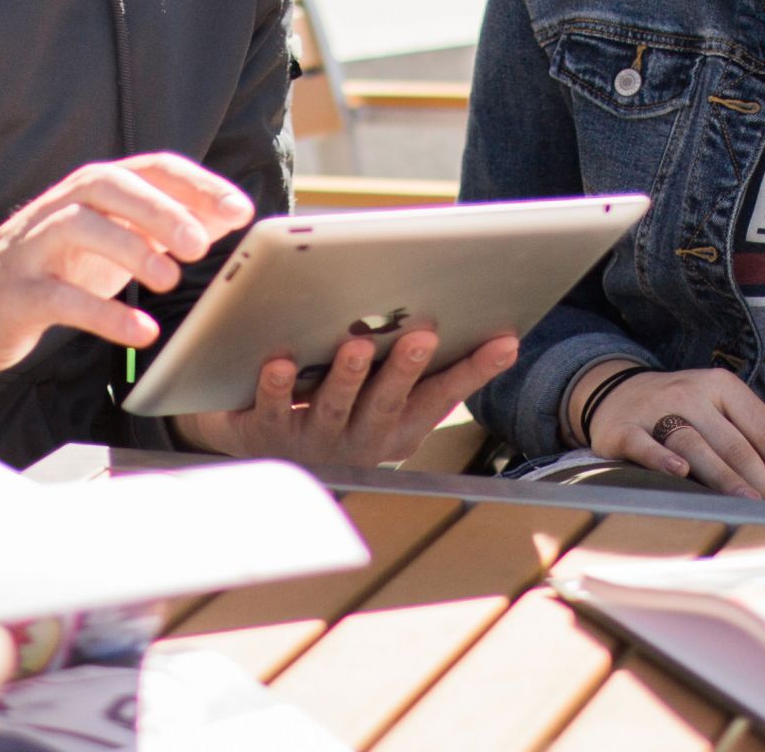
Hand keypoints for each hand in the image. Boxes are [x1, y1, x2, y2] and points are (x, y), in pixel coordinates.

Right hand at [0, 155, 251, 376]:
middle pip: (110, 186)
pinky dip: (103, 314)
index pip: (149, 167)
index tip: (239, 210)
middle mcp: (62, 207)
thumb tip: (227, 214)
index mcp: (91, 191)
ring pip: (79, 227)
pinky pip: (59, 298)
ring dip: (130, 250)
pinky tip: (140, 330)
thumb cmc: (52, 265)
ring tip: (171, 281)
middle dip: (160, 210)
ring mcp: (34, 247)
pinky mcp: (17, 293)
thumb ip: (163, 224)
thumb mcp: (111, 238)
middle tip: (201, 246)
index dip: (196, 185)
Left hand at [171, 327, 518, 466]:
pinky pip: (272, 409)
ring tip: (357, 346)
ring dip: (347, 377)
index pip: (441, 396)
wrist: (259, 445)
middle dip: (406, 369)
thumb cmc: (336, 405)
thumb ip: (418, 365)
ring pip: (333, 407)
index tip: (504, 341)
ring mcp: (313, 440)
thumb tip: (476, 319)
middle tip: (423, 336)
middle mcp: (360, 439)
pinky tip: (278, 363)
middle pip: (387, 402)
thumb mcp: (384, 395)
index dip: (474, 371)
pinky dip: (276, 388)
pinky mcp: (265, 433)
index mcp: (397, 426)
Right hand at [577, 364, 764, 501]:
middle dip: (762, 481)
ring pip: (696, 445)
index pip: (764, 428)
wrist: (613, 393)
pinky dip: (661, 458)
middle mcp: (692, 393)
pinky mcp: (624, 428)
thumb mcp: (713, 407)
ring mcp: (656, 409)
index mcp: (722, 386)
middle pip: (734, 443)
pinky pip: (644, 444)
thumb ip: (744, 436)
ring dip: (724, 477)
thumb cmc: (679, 410)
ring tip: (747, 503)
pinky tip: (679, 472)